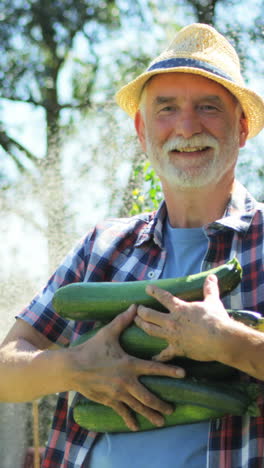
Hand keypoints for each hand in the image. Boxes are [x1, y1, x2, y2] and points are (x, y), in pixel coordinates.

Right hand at [69, 305, 184, 430]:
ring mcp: (118, 393)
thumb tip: (134, 306)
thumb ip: (123, 320)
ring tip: (161, 421)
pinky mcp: (109, 400)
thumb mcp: (108, 333)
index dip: (169, 371)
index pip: (154, 368)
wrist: (72, 367)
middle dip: (161, 404)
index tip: (183, 374)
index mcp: (129, 364)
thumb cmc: (91, 349)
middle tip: (172, 409)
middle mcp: (126, 381)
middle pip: (148, 395)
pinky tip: (136, 426)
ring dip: (150, 414)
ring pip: (138, 406)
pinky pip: (122, 412)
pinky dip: (129, 420)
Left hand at [135, 274, 231, 362]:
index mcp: (180, 308)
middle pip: (150, 315)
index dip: (154, 291)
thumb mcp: (213, 301)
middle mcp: (172, 321)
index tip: (147, 288)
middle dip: (141, 311)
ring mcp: (172, 336)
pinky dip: (158, 357)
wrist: (221, 340)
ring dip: (142, 326)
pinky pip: (164, 354)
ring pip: (151, 331)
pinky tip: (153, 358)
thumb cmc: (216, 319)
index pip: (163, 297)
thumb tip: (212, 276)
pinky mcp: (177, 349)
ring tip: (137, 322)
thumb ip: (210, 289)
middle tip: (137, 309)